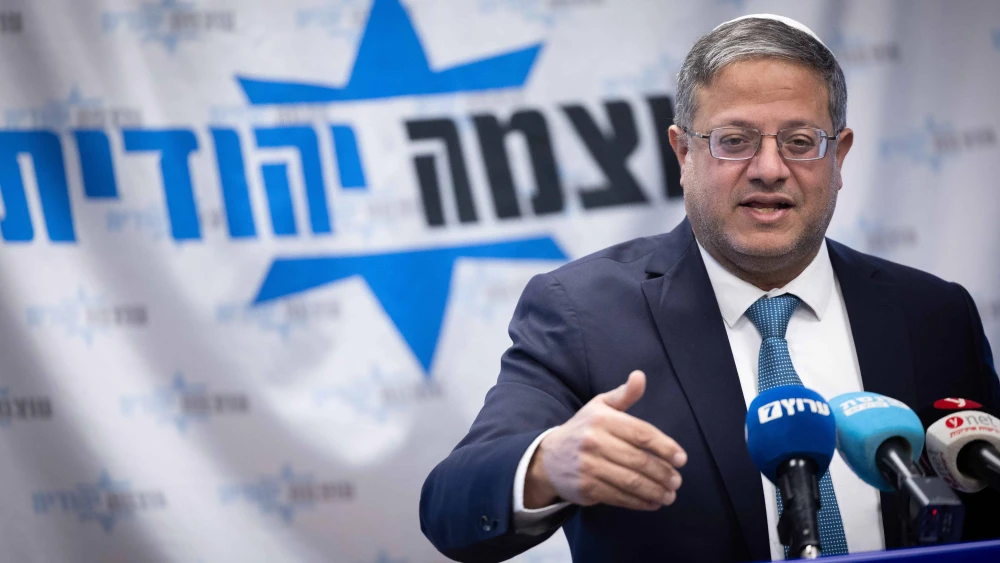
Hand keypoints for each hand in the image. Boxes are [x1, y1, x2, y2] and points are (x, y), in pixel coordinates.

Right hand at [524, 370, 686, 510]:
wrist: (549, 458)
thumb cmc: (583, 429)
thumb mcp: (600, 407)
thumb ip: (623, 394)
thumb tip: (640, 376)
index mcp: (602, 419)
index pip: (642, 434)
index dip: (665, 447)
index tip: (681, 459)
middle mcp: (594, 442)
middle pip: (639, 460)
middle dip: (664, 473)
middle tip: (677, 481)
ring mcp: (589, 466)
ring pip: (632, 481)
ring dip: (656, 490)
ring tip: (670, 494)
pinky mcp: (586, 488)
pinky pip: (620, 497)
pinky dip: (640, 502)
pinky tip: (653, 502)